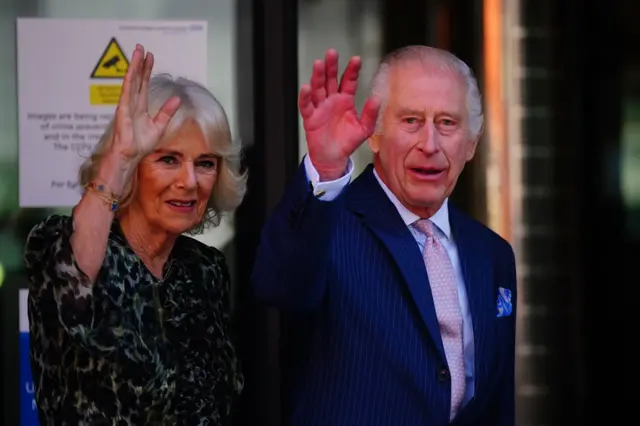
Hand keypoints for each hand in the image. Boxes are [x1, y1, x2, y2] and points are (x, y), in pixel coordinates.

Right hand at [110, 44, 180, 163]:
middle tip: (142, 47)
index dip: (147, 70)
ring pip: (131, 81)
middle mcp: (133, 103)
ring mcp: (127, 104)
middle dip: (139, 63)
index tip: (150, 57)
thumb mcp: (159, 126)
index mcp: (140, 106)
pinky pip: (127, 92)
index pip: (143, 83)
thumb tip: (177, 99)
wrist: (130, 154)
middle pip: (137, 78)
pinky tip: (131, 71)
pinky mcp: (123, 109)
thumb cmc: (140, 144)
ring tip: (137, 52)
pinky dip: (129, 80)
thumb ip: (167, 112)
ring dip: (134, 66)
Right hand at [299, 49, 379, 180]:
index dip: (352, 70)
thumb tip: (378, 99)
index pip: (349, 81)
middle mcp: (332, 100)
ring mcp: (320, 107)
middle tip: (332, 53)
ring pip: (318, 88)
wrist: (333, 157)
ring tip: (319, 64)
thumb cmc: (347, 142)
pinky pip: (307, 105)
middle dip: (331, 66)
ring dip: (317, 76)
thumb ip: (371, 114)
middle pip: (330, 79)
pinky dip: (305, 97)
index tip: (356, 59)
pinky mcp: (310, 117)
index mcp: (345, 100)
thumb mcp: (364, 129)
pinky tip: (306, 88)